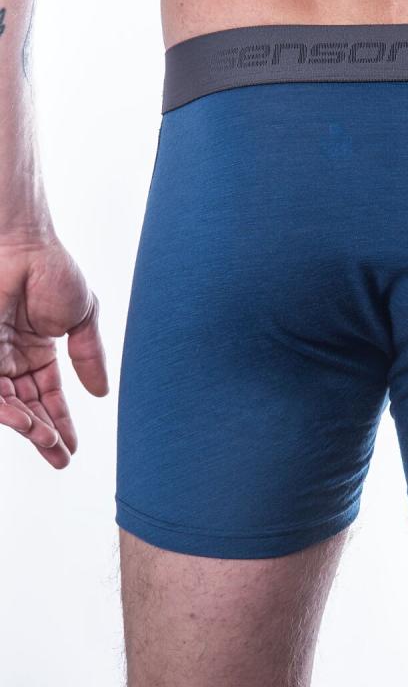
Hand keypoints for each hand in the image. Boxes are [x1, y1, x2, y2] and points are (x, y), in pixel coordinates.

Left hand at [0, 236, 107, 468]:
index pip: (49, 396)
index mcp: (39, 350)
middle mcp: (13, 358)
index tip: (71, 449)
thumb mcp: (83, 320)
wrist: (24, 246)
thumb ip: (90, 357)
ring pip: (9, 405)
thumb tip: (101, 393)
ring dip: (29, 427)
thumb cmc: (53, 271)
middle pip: (29, 407)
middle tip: (60, 457)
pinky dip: (9, 411)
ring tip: (47, 443)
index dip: (60, 422)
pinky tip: (29, 424)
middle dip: (44, 435)